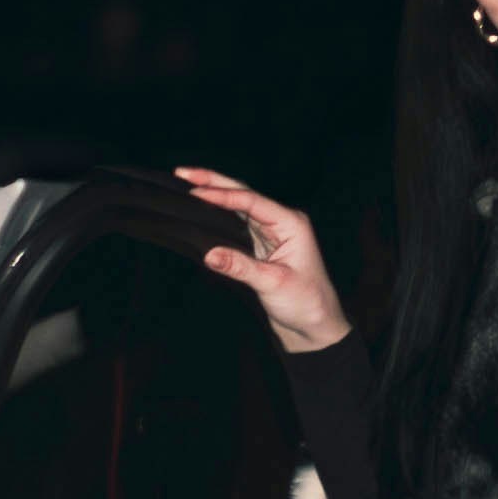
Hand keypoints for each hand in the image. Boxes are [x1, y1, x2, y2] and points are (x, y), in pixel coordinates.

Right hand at [175, 169, 350, 355]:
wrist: (315, 326)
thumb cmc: (306, 303)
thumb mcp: (273, 283)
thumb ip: (241, 267)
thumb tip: (209, 253)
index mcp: (291, 223)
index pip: (251, 201)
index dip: (221, 195)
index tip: (194, 192)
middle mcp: (280, 222)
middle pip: (243, 195)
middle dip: (213, 182)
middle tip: (182, 172)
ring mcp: (269, 233)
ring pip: (237, 206)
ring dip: (213, 195)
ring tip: (185, 183)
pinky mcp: (259, 247)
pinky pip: (235, 224)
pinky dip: (217, 215)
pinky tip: (200, 209)